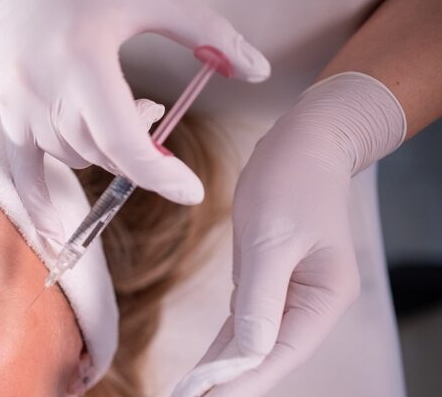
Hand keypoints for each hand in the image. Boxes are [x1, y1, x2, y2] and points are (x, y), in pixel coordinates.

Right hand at [0, 0, 269, 243]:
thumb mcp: (156, 1)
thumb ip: (209, 34)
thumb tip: (258, 71)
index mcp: (84, 59)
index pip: (122, 140)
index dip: (159, 173)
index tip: (191, 191)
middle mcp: (47, 87)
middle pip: (102, 154)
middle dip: (138, 152)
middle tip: (151, 116)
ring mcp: (22, 103)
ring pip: (74, 158)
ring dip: (105, 152)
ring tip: (116, 112)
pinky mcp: (8, 112)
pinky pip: (23, 171)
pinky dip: (41, 201)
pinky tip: (57, 231)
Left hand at [172, 72, 406, 395]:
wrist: (302, 142)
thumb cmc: (293, 180)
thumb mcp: (272, 238)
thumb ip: (260, 298)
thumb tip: (247, 351)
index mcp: (324, 297)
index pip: (281, 352)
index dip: (244, 380)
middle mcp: (310, 303)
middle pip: (268, 355)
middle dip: (231, 382)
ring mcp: (287, 294)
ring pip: (252, 343)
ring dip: (223, 370)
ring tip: (190, 395)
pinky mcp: (266, 281)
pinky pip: (242, 323)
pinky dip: (224, 345)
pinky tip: (204, 368)